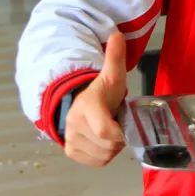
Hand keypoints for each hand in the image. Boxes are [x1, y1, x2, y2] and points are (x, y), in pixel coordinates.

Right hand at [65, 32, 128, 165]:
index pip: (107, 131)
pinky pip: (96, 162)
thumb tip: (117, 33)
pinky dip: (103, 154)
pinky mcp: (71, 152)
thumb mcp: (111, 75)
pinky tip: (102, 140)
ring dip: (112, 147)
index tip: (124, 123)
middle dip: (119, 138)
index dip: (121, 132)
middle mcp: (75, 126)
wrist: (76, 102)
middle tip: (118, 123)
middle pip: (109, 146)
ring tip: (110, 130)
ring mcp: (71, 141)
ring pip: (104, 156)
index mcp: (87, 108)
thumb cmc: (100, 91)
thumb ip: (115, 57)